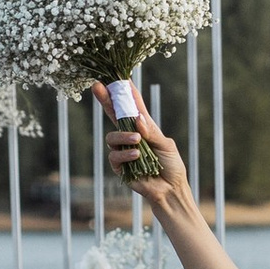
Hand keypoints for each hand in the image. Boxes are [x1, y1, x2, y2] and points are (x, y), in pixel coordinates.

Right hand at [99, 93, 196, 210]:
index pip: (133, 107)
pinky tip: (136, 156)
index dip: (126, 93)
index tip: (119, 79)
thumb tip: (137, 118)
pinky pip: (114, 156)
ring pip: (112, 136)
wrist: (170, 190)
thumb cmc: (172, 166)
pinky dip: (125, 155)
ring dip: (123, 136)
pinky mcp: (120, 167)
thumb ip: (152, 132)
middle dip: (106, 100)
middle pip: (114, 115)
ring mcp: (124, 150)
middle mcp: (131, 136)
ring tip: (138, 141)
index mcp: (144, 128)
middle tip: (97, 87)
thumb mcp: (166, 145)